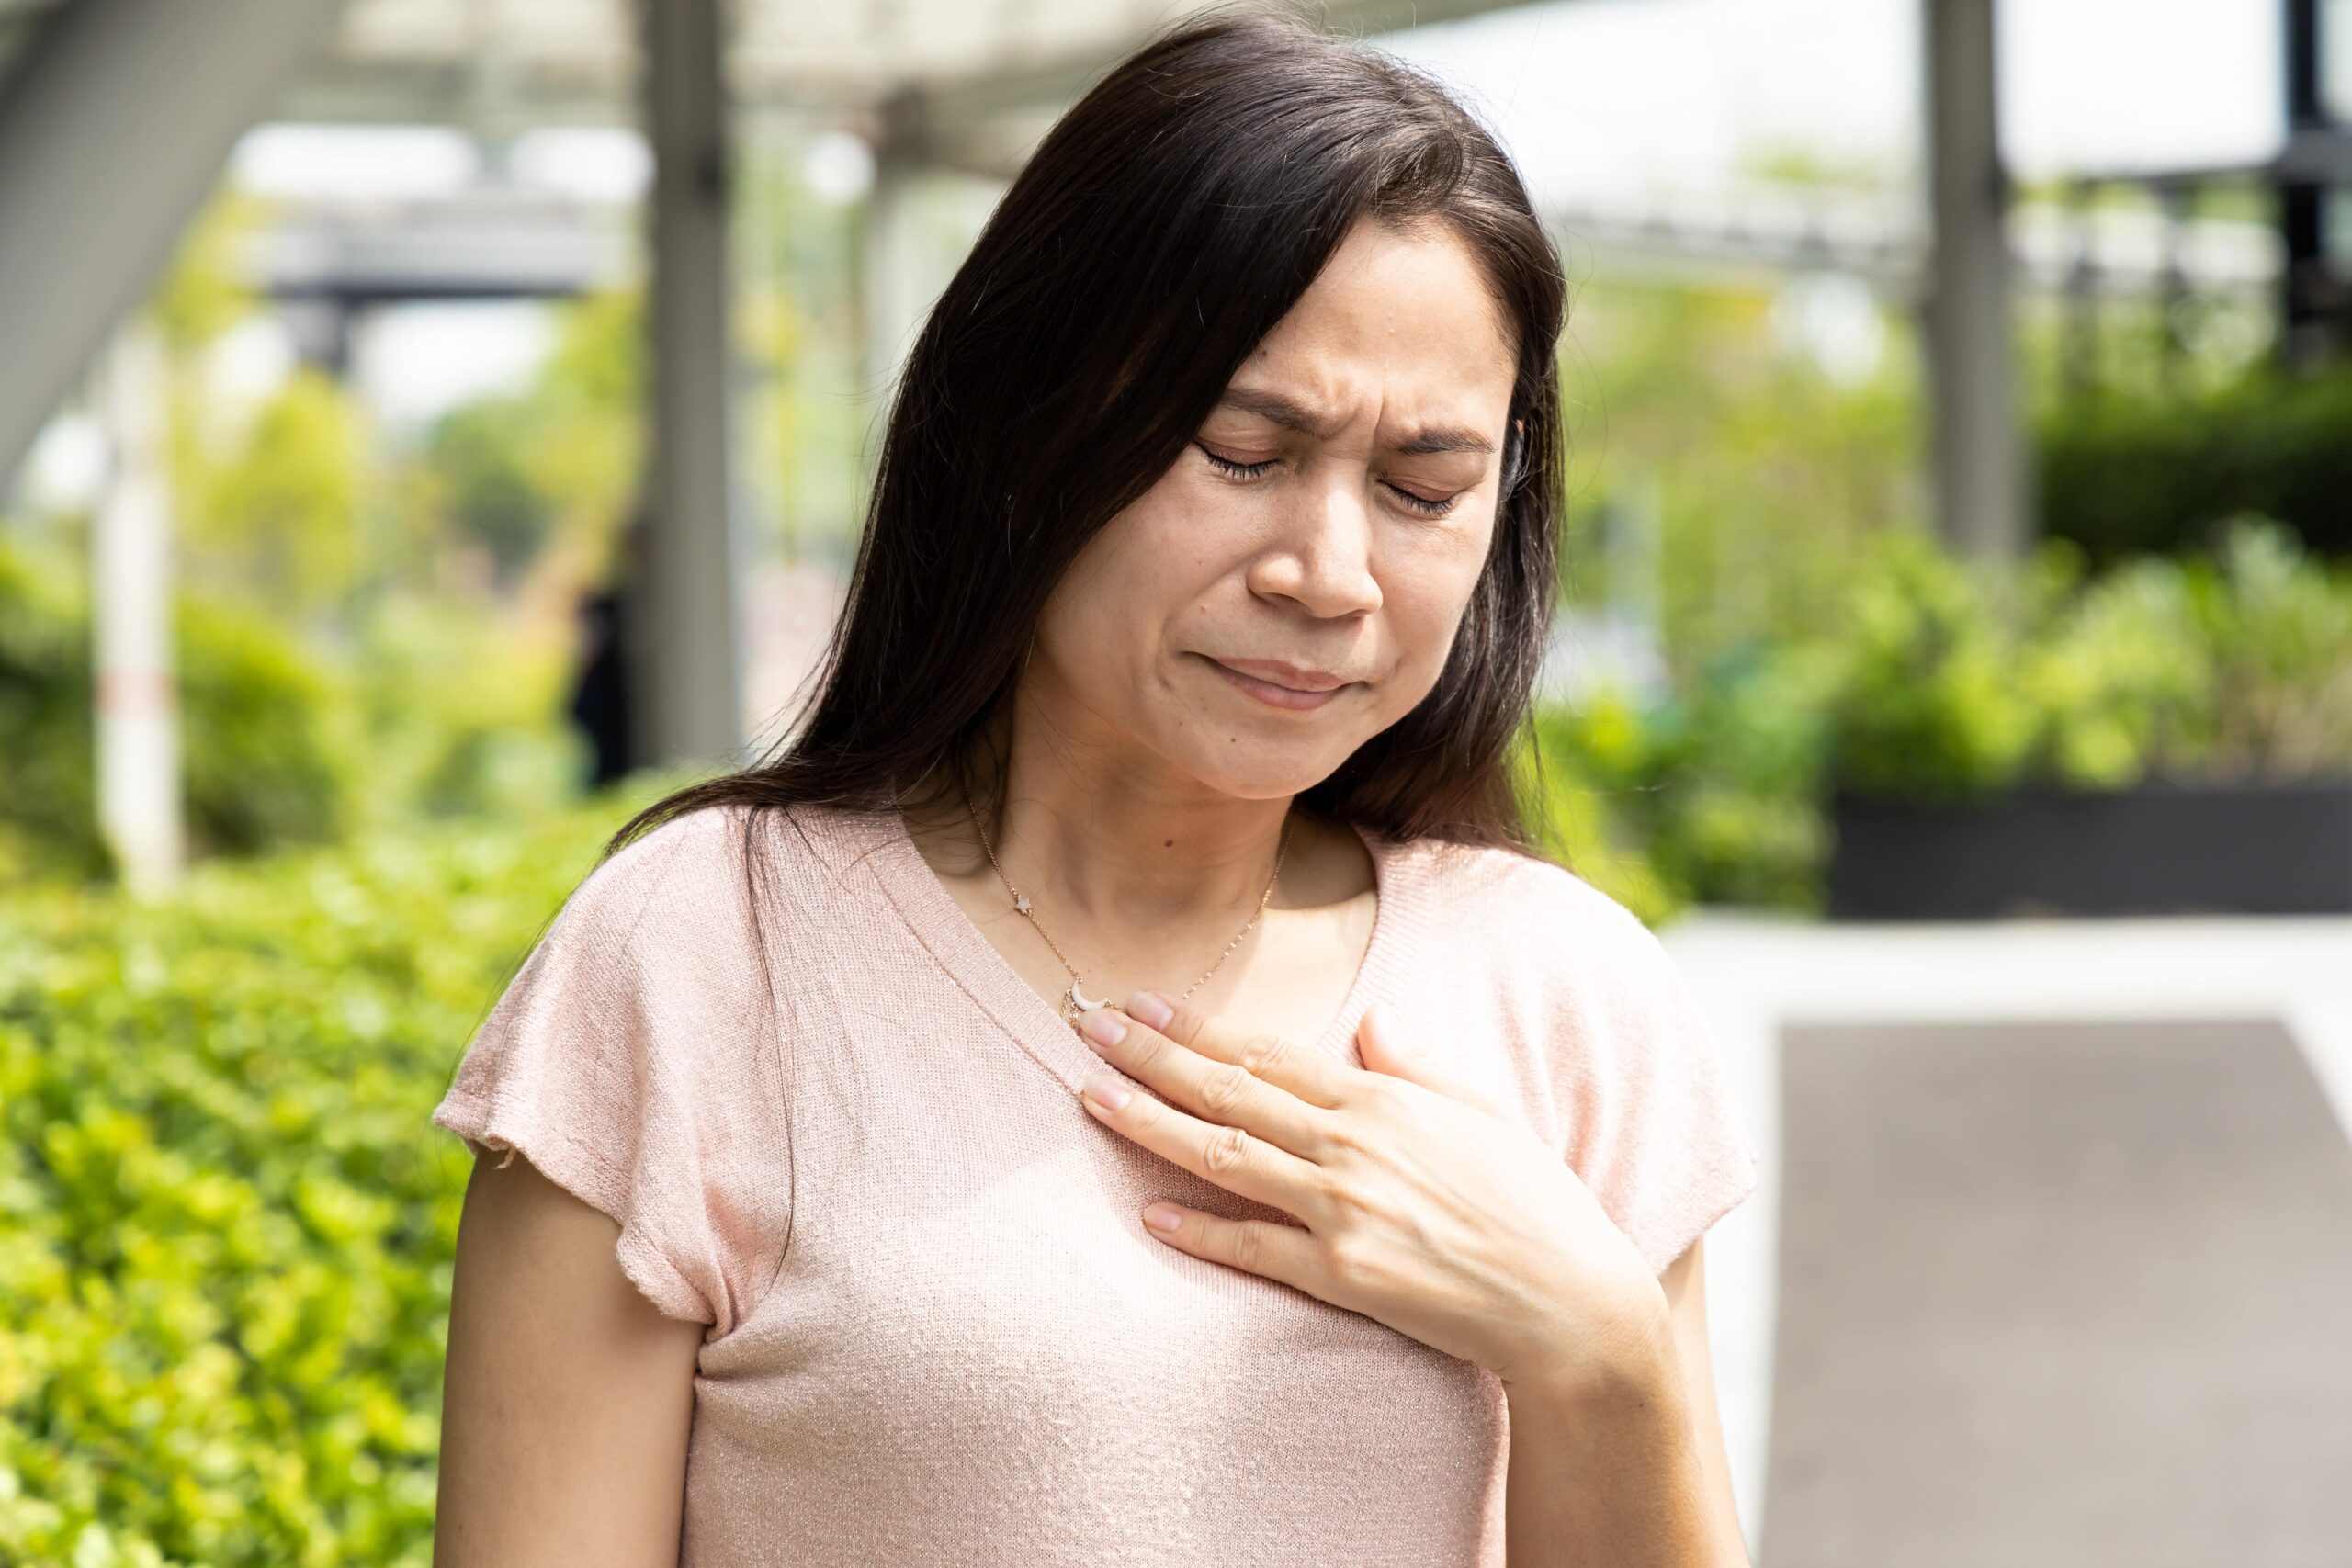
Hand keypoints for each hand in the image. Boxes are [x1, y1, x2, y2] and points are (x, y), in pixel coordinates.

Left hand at [1072, 990, 1669, 1396]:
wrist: (1570, 1301)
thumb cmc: (1533, 1203)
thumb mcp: (1481, 1113)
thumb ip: (1415, 1065)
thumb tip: (1371, 1019)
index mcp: (1382, 1099)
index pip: (1268, 1053)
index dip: (1199, 1028)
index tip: (1145, 1005)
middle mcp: (1354, 1145)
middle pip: (1230, 1092)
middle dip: (1153, 1058)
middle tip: (1089, 1028)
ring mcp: (1344, 1211)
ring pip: (1226, 1158)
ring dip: (1152, 1125)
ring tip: (1093, 1098)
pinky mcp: (1344, 1277)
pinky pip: (1255, 1249)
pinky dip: (1201, 1230)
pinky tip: (1150, 1214)